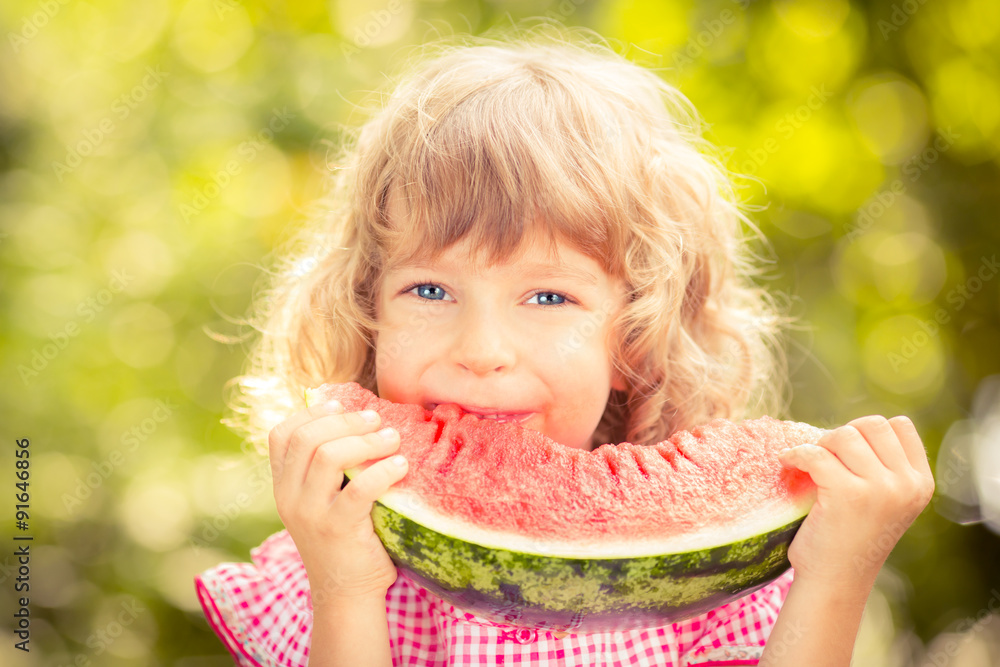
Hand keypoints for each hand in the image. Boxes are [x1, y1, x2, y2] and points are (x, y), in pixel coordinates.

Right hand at [268, 399, 407, 605]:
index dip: (310, 412)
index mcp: (283, 486)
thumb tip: (360, 417)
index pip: (281, 435)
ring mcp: (310, 515)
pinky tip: (401, 467)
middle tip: (376, 420)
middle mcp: (289, 498)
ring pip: (329, 456)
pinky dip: (383, 471)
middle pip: (307, 438)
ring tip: (394, 439)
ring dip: (367, 440)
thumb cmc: (345, 538)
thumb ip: (328, 468)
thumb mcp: (323, 501)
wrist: (346, 594)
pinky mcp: (337, 530)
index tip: (341, 404)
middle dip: (345, 420)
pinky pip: (359, 489)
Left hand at [778, 415, 934, 591]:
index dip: (867, 432)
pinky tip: (787, 463)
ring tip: (809, 465)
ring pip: (843, 434)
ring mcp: (880, 488)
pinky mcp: (847, 493)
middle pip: (871, 425)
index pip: (899, 426)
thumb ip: (883, 467)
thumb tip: (853, 426)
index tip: (846, 453)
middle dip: (843, 435)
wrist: (835, 581)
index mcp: (921, 483)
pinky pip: (815, 453)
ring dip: (820, 445)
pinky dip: (795, 454)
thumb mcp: (884, 500)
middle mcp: (906, 484)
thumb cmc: (851, 538)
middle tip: (824, 459)